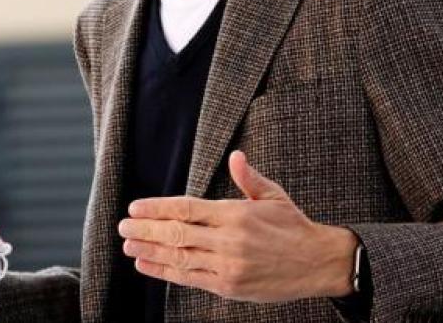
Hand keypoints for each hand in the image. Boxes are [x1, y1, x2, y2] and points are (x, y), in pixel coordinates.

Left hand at [117, 150, 357, 302]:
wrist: (319, 263)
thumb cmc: (293, 226)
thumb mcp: (273, 196)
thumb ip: (248, 177)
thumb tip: (235, 156)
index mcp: (235, 213)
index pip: (186, 208)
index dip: (157, 208)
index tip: (136, 207)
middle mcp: (228, 240)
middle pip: (176, 233)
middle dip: (145, 229)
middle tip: (123, 226)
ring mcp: (228, 265)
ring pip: (179, 257)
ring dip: (149, 251)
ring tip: (128, 244)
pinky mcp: (229, 286)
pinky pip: (190, 278)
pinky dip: (165, 271)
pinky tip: (146, 264)